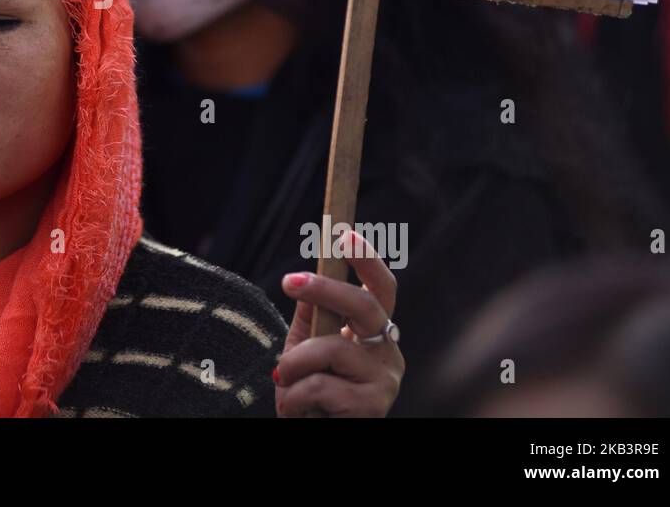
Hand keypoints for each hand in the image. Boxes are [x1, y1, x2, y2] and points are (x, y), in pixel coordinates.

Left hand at [274, 229, 403, 416]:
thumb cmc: (311, 393)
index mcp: (373, 332)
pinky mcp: (372, 407)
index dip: (367, 260)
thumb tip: (305, 279)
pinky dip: (294, 395)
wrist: (315, 435)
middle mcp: (388, 351)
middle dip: (326, 288)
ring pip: (331, 349)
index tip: (344, 234)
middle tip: (288, 281)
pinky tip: (294, 408)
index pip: (381, 289)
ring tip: (281, 381)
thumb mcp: (305, 349)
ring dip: (293, 363)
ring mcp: (385, 380)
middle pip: (365, 306)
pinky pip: (320, 386)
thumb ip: (310, 317)